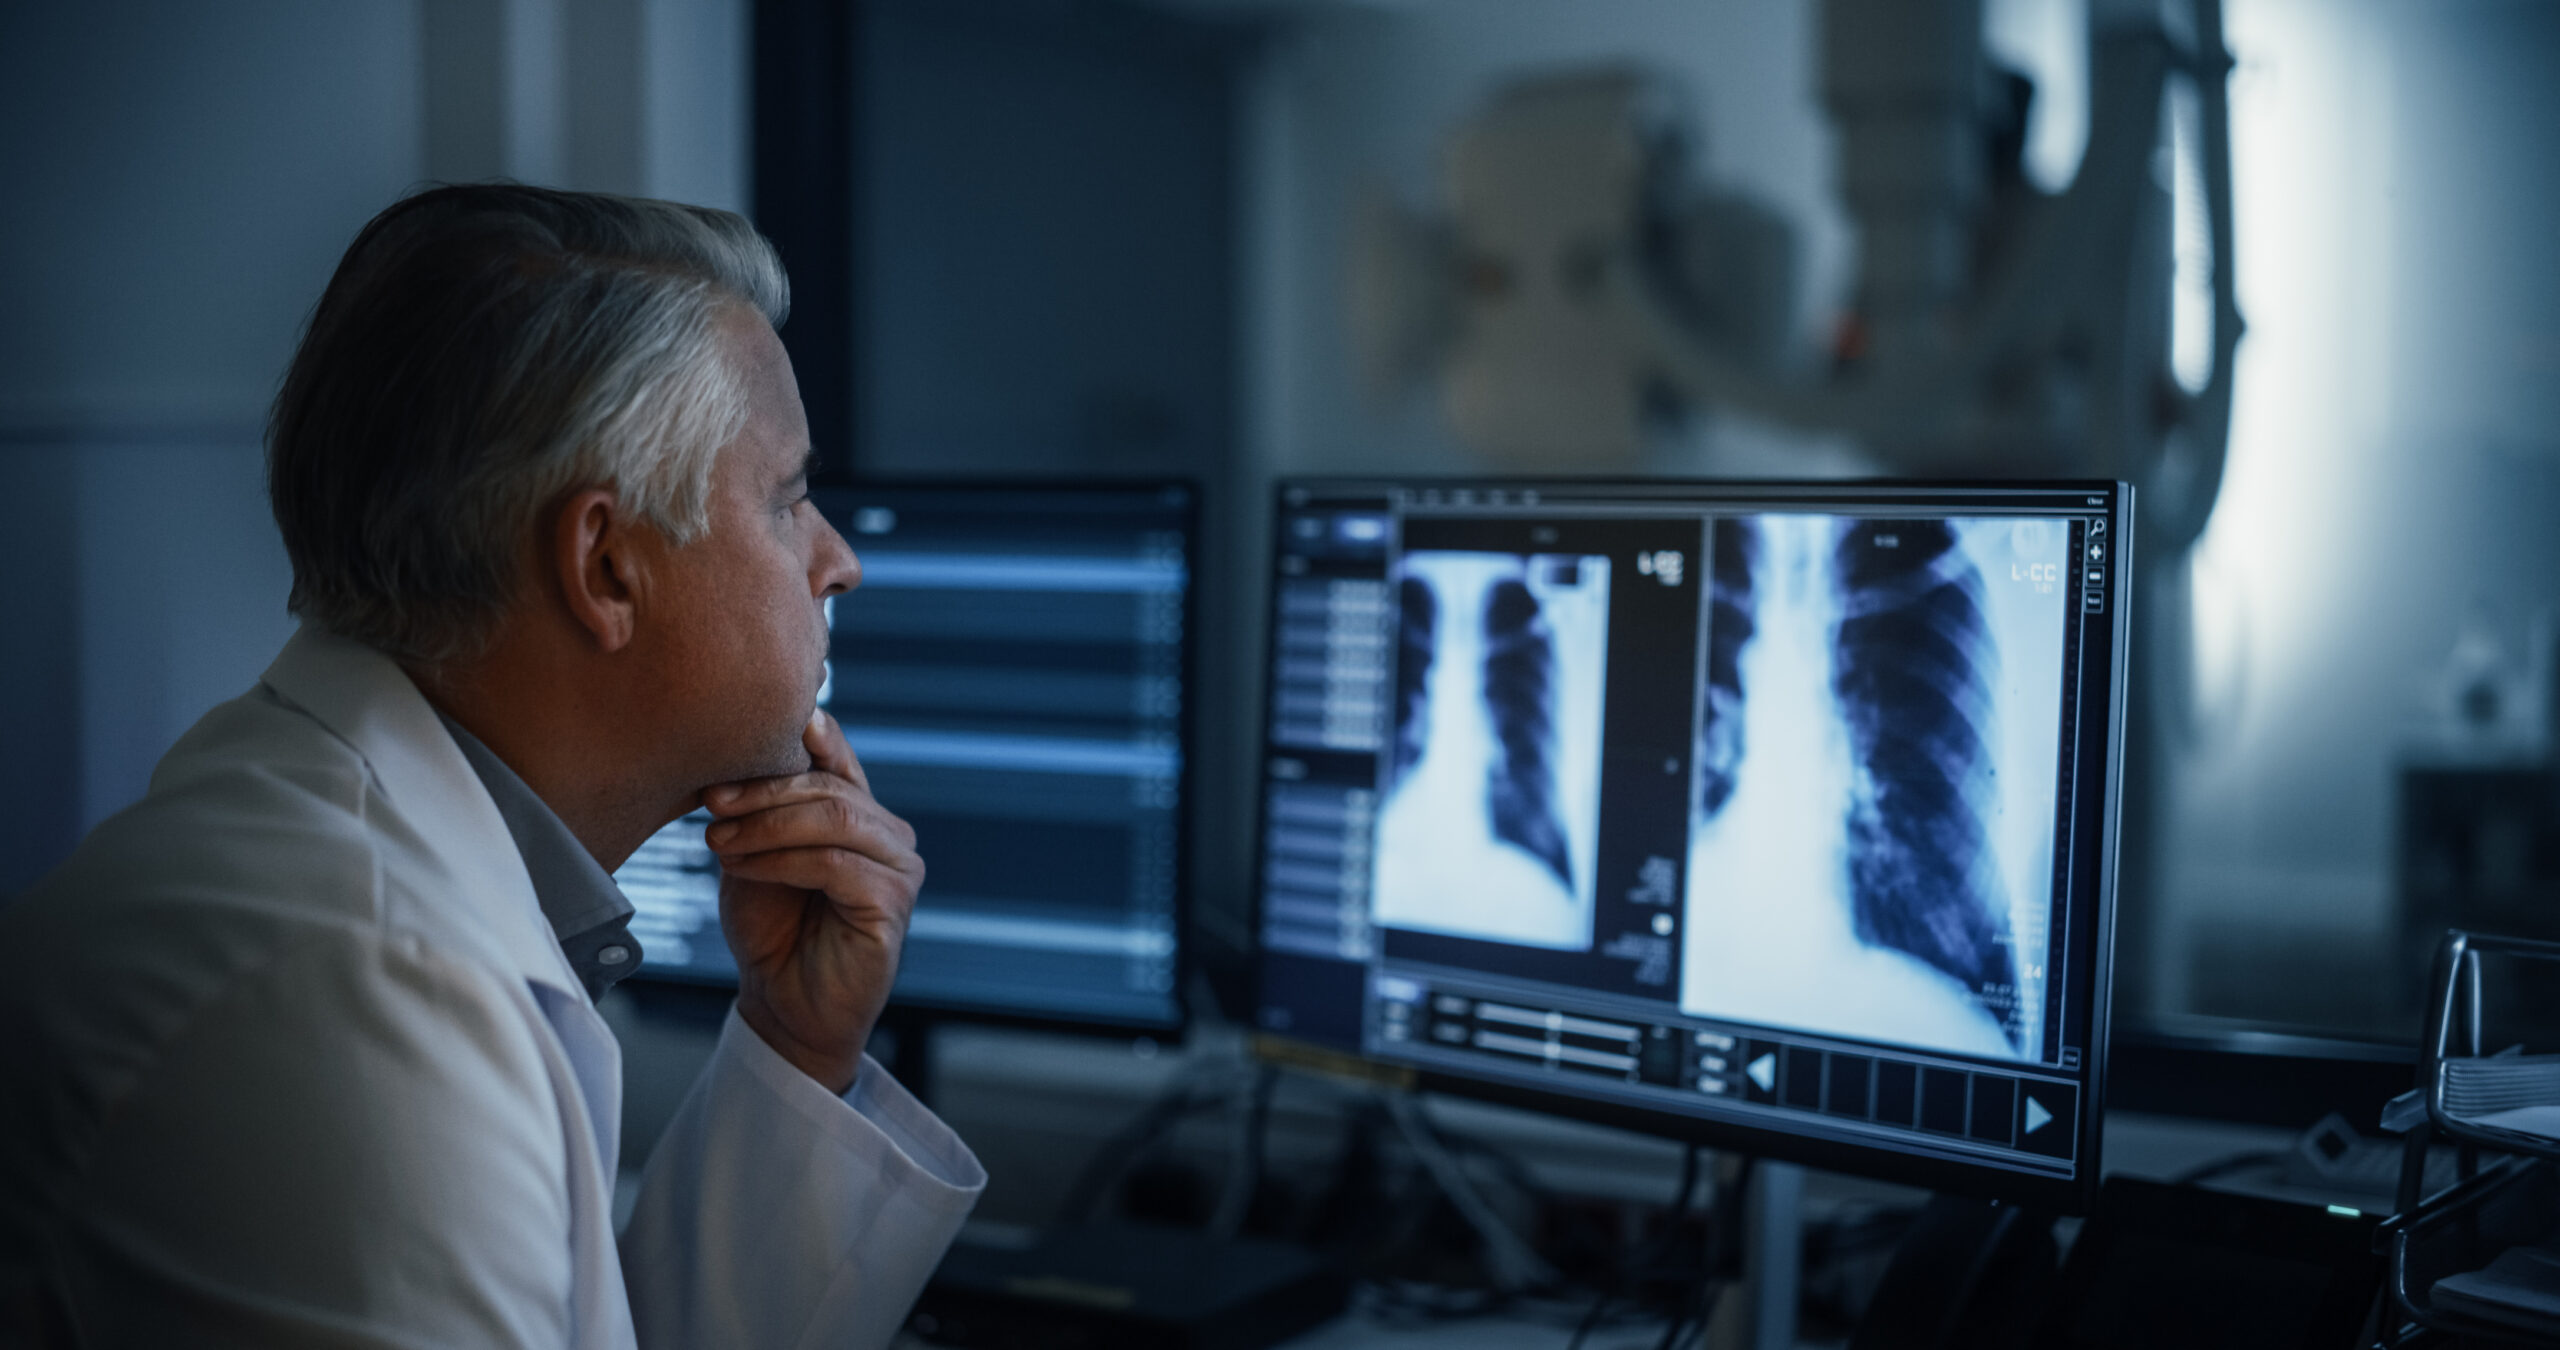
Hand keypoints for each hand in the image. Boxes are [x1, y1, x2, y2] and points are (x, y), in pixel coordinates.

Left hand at [701, 709, 922, 1093]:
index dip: (797, 739)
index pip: (836, 757)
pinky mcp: (892, 906)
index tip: (739, 736)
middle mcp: (891, 836)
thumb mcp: (759, 854)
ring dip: (767, 826)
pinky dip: (780, 861)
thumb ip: (765, 809)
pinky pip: (834, 865)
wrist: (784, 1006)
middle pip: (830, 788)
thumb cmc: (773, 929)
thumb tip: (741, 753)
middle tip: (712, 802)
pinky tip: (741, 868)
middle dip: (764, 791)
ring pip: (835, 820)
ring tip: (718, 840)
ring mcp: (900, 870)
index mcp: (863, 814)